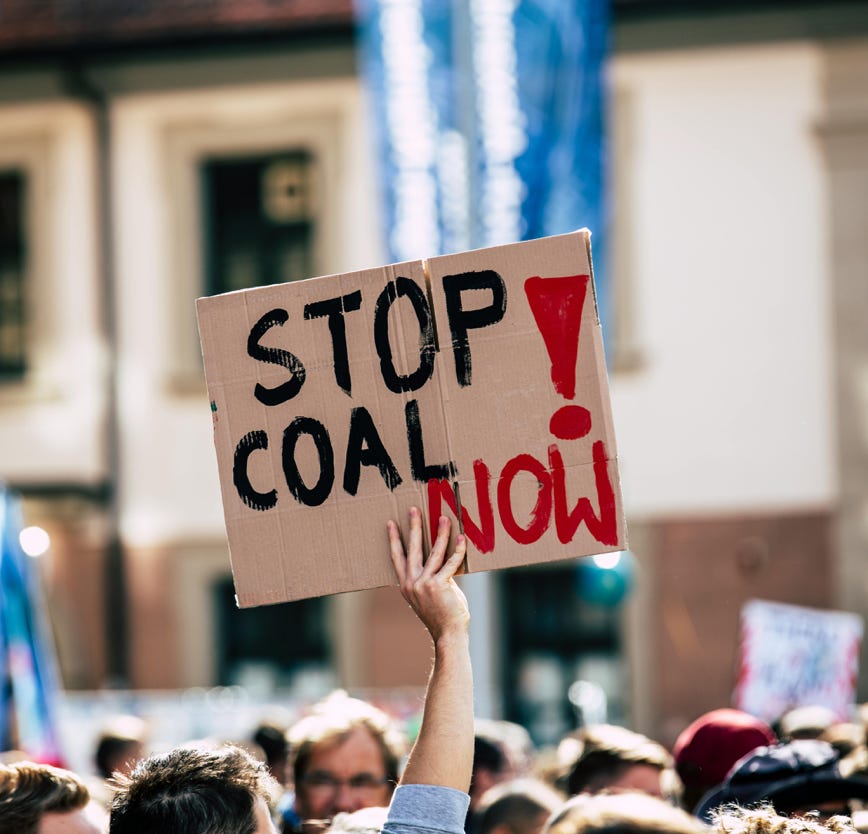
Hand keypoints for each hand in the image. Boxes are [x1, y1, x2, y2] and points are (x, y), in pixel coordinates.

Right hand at [387, 507, 469, 643]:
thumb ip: (431, 577)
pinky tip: (462, 538)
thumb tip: (442, 559)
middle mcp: (412, 583)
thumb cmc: (441, 614)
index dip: (394, 539)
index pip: (397, 557)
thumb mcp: (429, 594)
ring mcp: (425, 584)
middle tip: (414, 509)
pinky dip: (457, 550)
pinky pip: (450, 562)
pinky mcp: (440, 585)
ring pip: (433, 552)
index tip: (390, 523)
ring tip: (443, 518)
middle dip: (414, 527)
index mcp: (406, 584)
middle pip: (412, 549)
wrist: (448, 634)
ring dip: (440, 533)